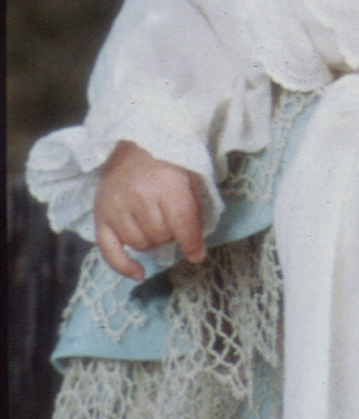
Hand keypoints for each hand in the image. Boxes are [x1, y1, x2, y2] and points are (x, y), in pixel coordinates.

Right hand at [95, 141, 209, 279]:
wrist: (133, 145)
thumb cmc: (168, 163)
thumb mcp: (190, 177)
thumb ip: (195, 211)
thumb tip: (197, 250)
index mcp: (165, 184)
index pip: (181, 224)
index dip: (192, 243)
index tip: (197, 255)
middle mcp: (138, 197)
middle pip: (160, 236)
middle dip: (171, 235)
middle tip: (172, 222)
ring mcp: (116, 207)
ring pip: (139, 244)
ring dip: (152, 242)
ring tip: (155, 225)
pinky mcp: (100, 215)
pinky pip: (109, 251)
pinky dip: (123, 266)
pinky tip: (138, 273)